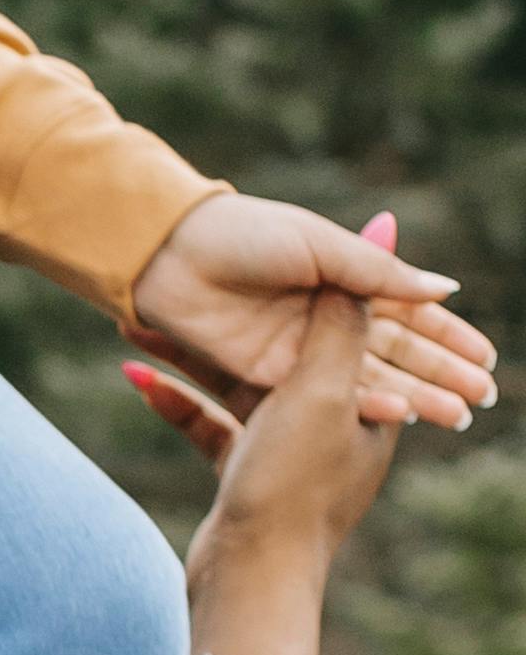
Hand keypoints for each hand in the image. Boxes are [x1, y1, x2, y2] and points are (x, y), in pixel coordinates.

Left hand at [128, 188, 494, 433]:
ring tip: (454, 416)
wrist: (167, 255)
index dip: (446, 336)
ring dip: (412, 396)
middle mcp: (322, 319)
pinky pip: (324, 395)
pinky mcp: (263, 377)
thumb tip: (445, 289)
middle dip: (439, 374)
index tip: (485, 360)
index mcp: (340, 280)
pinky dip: (361, 404)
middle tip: (480, 399)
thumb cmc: (244, 237)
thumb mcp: (321, 249)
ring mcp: (295, 350)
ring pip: (366, 379)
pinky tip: (400, 414)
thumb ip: (378, 275)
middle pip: (393, 353)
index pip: (406, 314)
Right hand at [130, 250, 401, 654]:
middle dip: (231, 315)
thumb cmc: (290, 487)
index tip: (259, 249)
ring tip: (136, 323)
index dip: (303, 285)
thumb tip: (382, 238)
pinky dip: (176, 402)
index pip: (343, 326)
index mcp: (366, 405)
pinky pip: (209, 424)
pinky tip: (136, 379)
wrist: (248, 581)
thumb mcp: (320, 389)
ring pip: (236, 384)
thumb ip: (341, 316)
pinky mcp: (243, 478)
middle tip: (184, 280)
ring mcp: (286, 455)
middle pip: (281, 350)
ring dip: (188, 355)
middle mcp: (332, 428)